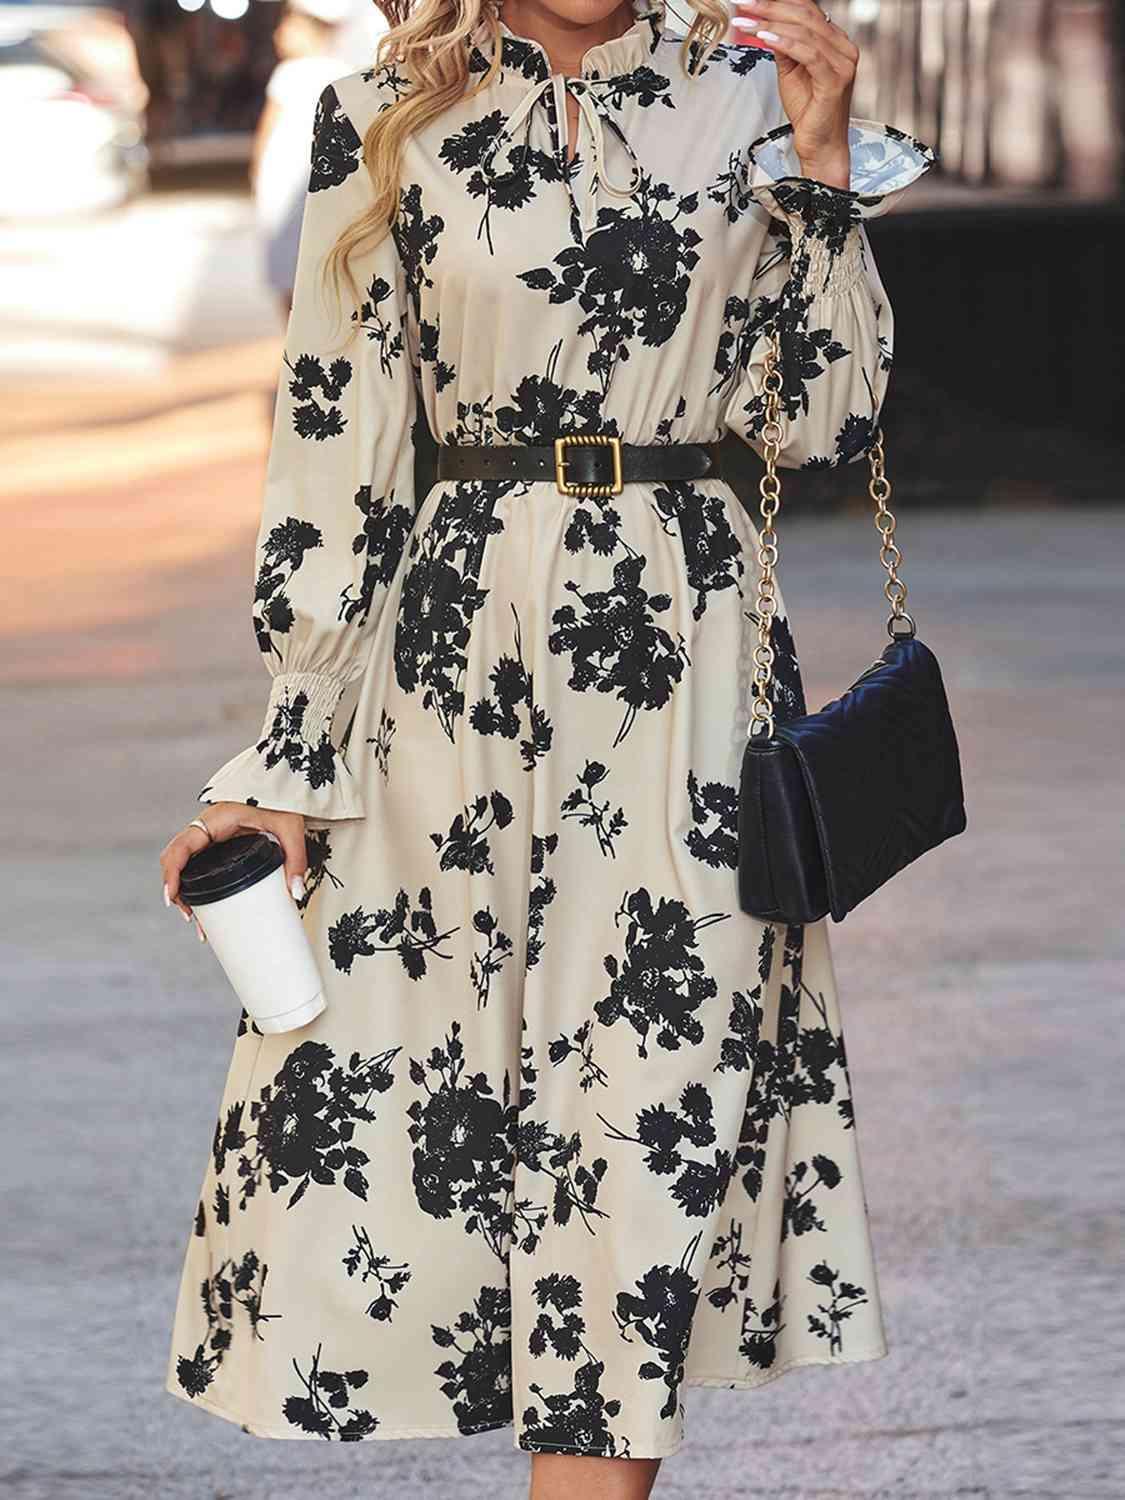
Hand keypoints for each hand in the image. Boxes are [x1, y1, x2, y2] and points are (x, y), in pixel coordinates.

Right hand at [158, 803, 308, 938]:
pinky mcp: (218, 843)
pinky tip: (204, 905)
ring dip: (184, 890)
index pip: (181, 846)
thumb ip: (295, 859)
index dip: (171, 872)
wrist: (283, 786)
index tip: (172, 896)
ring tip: (198, 920)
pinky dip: (195, 883)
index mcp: (216, 820)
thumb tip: (296, 893)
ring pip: (185, 864)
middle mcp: (207, 827)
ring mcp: (211, 835)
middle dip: (177, 890)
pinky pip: (198, 863)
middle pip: (176, 860)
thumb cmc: (283, 801)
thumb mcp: (290, 828)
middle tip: (191, 918)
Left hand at [729, 1, 857, 188]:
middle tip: (743, 3)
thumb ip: (782, 47)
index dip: (778, 2)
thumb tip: (764, 25)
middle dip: (770, 7)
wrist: (821, 145)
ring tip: (745, 22)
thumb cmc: (809, 112)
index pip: (806, 9)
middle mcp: (843, 48)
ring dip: (770, 23)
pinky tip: (764, 38)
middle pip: (805, 14)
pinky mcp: (835, 80)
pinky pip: (808, 53)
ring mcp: (842, 63)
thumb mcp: (790, 72)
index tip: (750, 1)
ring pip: (805, 31)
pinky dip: (784, 43)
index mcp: (835, 42)